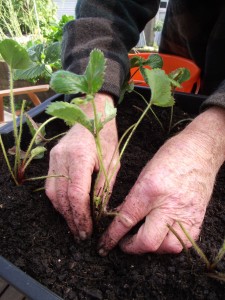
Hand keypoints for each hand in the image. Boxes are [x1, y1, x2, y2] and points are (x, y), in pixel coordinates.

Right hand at [45, 93, 118, 239]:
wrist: (91, 115)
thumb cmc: (106, 137)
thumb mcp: (112, 163)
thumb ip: (103, 188)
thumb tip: (98, 212)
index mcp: (79, 157)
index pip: (76, 194)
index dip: (81, 216)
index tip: (88, 231)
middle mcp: (61, 158)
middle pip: (62, 197)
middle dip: (72, 219)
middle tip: (82, 234)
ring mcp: (53, 158)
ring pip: (53, 193)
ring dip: (64, 212)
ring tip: (76, 225)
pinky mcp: (52, 159)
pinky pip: (52, 186)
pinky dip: (60, 200)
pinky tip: (70, 209)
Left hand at [98, 107, 224, 254]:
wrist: (200, 151)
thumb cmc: (170, 156)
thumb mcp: (144, 173)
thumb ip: (133, 198)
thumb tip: (121, 216)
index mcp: (150, 190)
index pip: (127, 220)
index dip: (112, 236)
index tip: (104, 245)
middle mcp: (168, 205)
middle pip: (148, 242)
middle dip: (131, 247)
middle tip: (124, 243)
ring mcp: (186, 214)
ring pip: (168, 248)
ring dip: (153, 248)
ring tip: (145, 238)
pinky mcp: (198, 218)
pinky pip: (184, 243)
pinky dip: (170, 243)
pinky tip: (164, 235)